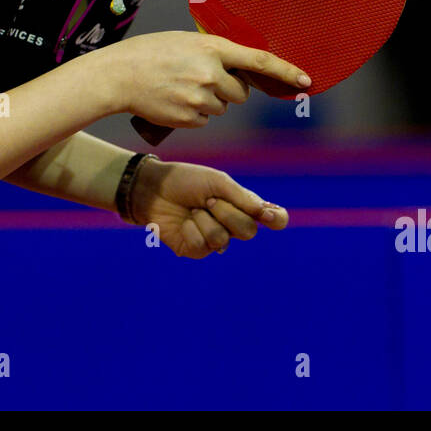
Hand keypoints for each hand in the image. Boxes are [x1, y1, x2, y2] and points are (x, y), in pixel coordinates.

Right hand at [98, 31, 310, 127]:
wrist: (119, 75)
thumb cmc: (150, 53)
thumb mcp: (185, 41)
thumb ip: (213, 52)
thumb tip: (237, 68)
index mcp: (212, 47)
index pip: (260, 60)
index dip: (286, 71)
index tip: (306, 81)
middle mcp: (211, 73)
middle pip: (241, 93)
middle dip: (229, 90)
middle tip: (201, 80)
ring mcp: (201, 97)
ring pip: (221, 107)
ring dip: (208, 102)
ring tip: (179, 88)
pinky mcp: (191, 118)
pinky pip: (205, 120)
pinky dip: (194, 114)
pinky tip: (173, 101)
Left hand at [128, 158, 288, 258]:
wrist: (153, 188)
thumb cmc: (186, 181)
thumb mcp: (216, 182)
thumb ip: (242, 198)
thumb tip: (266, 213)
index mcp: (243, 205)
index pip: (274, 218)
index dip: (276, 219)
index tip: (267, 215)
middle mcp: (233, 224)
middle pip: (248, 231)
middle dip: (227, 213)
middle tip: (208, 200)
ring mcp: (215, 239)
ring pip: (222, 240)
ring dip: (205, 220)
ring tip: (192, 209)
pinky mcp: (196, 250)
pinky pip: (202, 246)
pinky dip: (190, 229)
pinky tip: (183, 222)